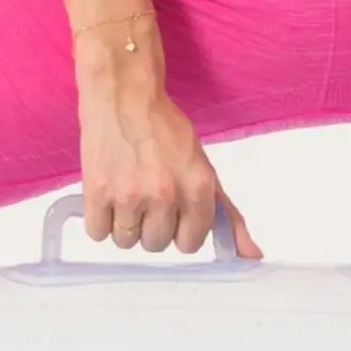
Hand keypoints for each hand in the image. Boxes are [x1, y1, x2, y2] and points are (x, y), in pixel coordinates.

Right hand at [74, 19, 261, 257]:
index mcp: (198, 188)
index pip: (190, 243)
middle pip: (157, 245)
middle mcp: (166, 194)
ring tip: (125, 197)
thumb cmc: (165, 131)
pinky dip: (101, 221)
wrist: (123, 94)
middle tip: (146, 199)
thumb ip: (228, 215)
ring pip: (127, 242)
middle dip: (152, 227)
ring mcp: (130, 195)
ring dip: (125, 226)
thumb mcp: (204, 168)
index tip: (173, 214)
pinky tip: (107, 199)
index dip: (180, 231)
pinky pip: (98, 233)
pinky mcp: (97, 191)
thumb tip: (253, 257)